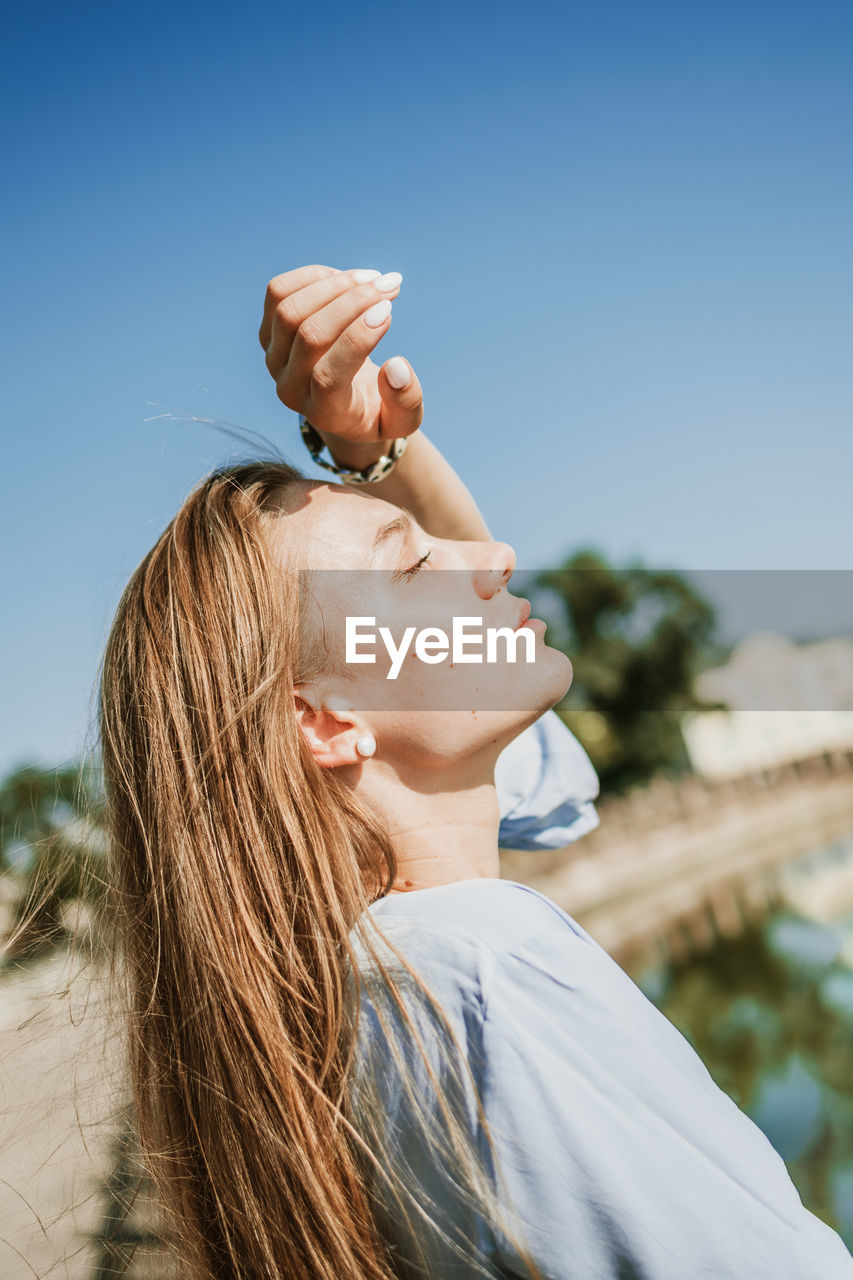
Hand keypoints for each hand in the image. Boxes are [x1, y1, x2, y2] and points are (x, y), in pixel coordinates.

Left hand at [259, 265, 423, 451]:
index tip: (388, 311)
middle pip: (309, 336)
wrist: (341, 403)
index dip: (357, 340)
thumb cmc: (376, 409)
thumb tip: (397, 366)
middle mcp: (290, 387)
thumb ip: (406, 403)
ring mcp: (274, 358)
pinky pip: (279, 292)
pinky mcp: (268, 332)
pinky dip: (315, 277)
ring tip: (373, 278)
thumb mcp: (401, 420)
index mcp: (324, 413)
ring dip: (334, 284)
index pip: (328, 377)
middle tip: (389, 285)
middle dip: (352, 303)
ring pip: (290, 309)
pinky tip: (347, 279)